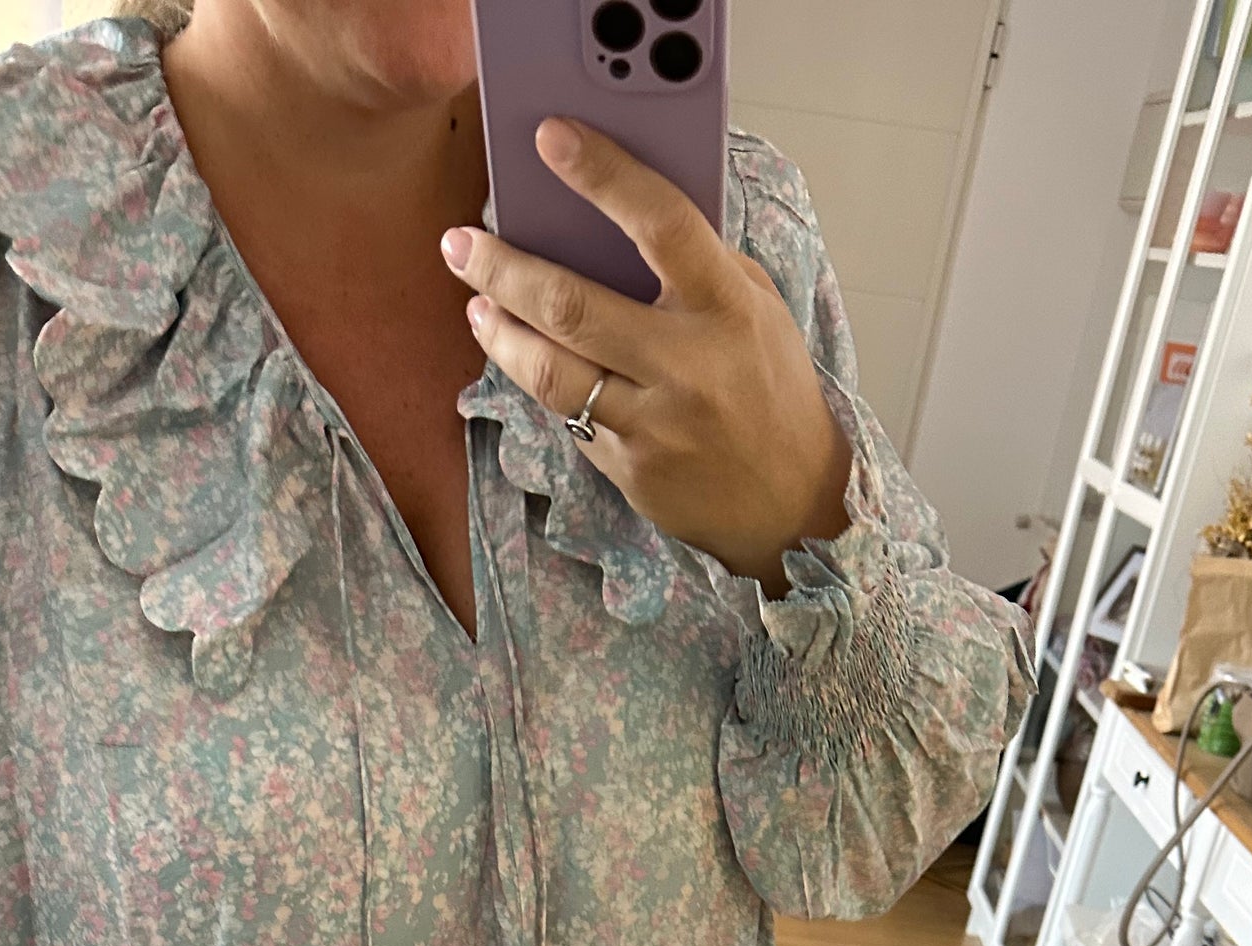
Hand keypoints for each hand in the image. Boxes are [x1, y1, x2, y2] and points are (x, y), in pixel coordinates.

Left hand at [441, 119, 852, 595]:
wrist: (790, 501)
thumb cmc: (768, 387)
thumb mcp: (755, 308)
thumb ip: (697, 265)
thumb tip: (617, 215)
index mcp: (727, 306)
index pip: (661, 224)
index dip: (602, 175)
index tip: (550, 138)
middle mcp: (689, 365)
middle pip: (574, 306)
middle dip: (505, 268)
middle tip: (461, 243)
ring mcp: (655, 423)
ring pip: (552, 371)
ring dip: (501, 332)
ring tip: (478, 303)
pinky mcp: (630, 468)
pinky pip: (567, 416)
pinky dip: (537, 379)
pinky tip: (519, 354)